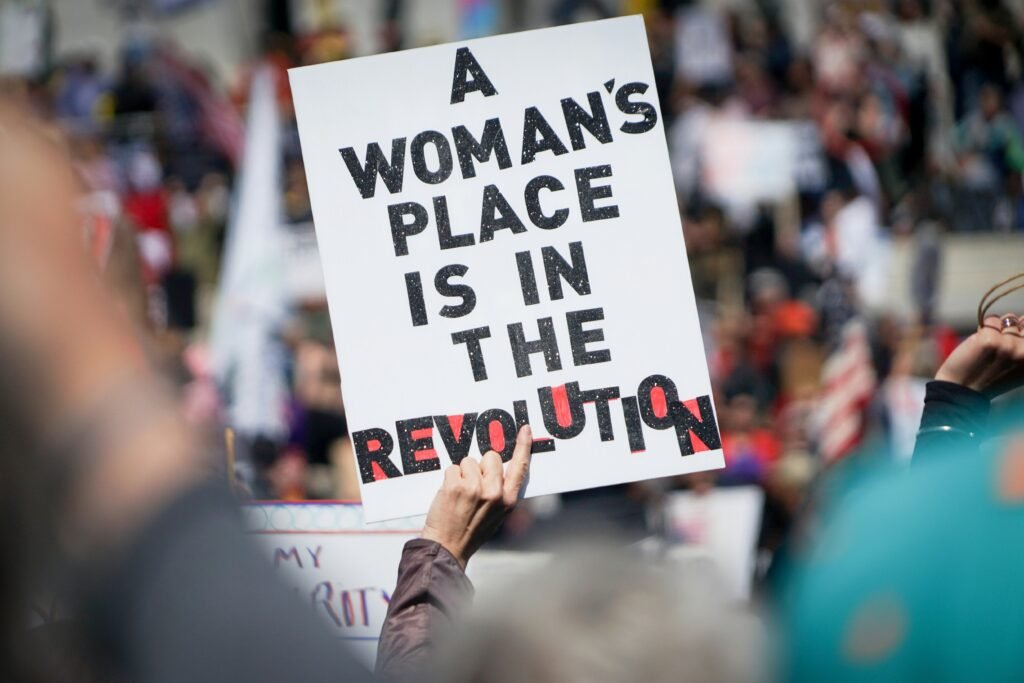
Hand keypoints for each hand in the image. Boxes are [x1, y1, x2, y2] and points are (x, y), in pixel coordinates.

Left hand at [421, 425, 532, 568]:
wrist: (447, 547)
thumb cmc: (472, 531)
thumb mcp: (498, 515)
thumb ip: (502, 492)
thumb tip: (499, 467)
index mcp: (509, 499)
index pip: (520, 466)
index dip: (523, 446)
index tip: (524, 429)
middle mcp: (495, 493)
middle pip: (490, 456)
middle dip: (480, 465)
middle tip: (472, 486)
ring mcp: (475, 488)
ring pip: (469, 461)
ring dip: (462, 473)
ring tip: (459, 495)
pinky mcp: (456, 486)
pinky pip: (453, 467)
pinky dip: (449, 478)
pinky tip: (449, 496)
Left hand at [935, 314, 1023, 397]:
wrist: (963, 388)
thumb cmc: (990, 374)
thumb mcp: (1016, 362)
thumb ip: (1022, 344)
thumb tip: (1023, 318)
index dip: (1021, 331)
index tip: (1012, 341)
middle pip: (1022, 321)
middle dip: (1011, 329)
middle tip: (999, 347)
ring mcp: (1008, 345)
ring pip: (1008, 318)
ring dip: (997, 328)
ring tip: (989, 347)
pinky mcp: (990, 340)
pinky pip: (991, 320)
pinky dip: (984, 328)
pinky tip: (979, 344)